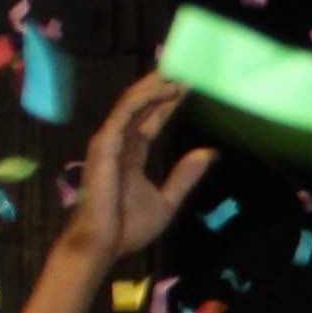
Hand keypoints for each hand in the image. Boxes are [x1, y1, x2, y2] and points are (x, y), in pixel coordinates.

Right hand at [70, 72, 218, 261]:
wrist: (103, 245)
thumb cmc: (127, 227)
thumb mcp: (167, 200)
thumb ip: (184, 176)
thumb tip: (208, 153)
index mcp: (131, 153)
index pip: (152, 118)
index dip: (170, 102)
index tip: (190, 86)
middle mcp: (119, 142)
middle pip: (142, 104)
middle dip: (163, 85)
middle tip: (186, 67)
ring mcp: (109, 141)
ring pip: (133, 102)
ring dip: (156, 85)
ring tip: (179, 72)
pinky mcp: (105, 144)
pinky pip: (125, 112)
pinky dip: (145, 98)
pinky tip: (165, 89)